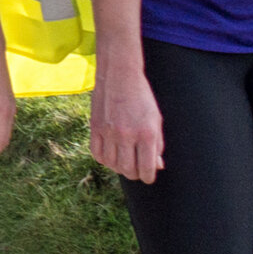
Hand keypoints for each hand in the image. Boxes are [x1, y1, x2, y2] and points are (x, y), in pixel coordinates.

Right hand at [88, 59, 164, 182]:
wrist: (119, 76)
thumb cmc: (142, 98)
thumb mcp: (156, 120)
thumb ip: (157, 144)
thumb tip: (157, 166)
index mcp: (147, 134)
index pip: (147, 167)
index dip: (148, 177)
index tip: (148, 177)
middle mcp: (127, 135)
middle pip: (128, 169)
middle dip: (134, 174)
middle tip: (137, 171)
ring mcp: (109, 132)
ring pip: (112, 164)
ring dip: (119, 168)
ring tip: (124, 164)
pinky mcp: (95, 127)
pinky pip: (97, 153)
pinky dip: (104, 160)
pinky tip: (110, 156)